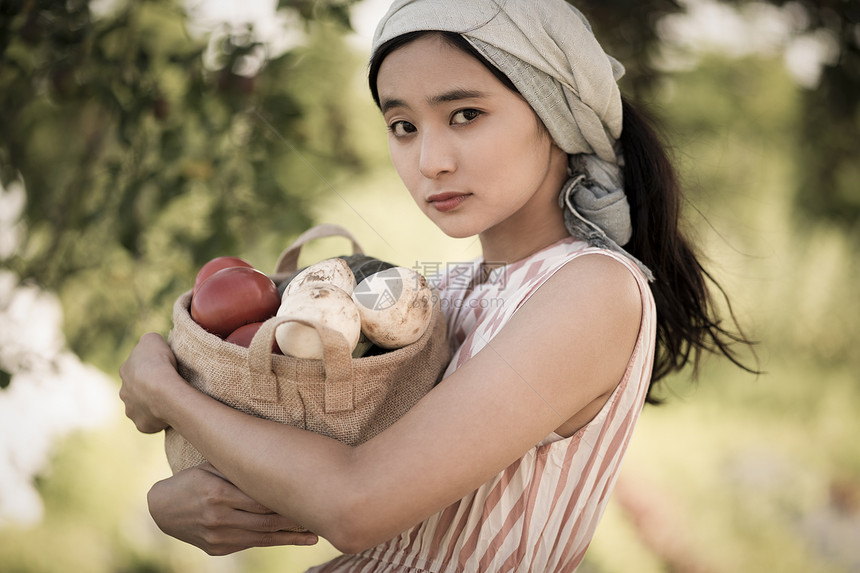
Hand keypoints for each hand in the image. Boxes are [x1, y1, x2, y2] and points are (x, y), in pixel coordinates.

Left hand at [119, 332, 178, 433]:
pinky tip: (168, 414)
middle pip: (136, 390)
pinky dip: (157, 419)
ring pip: (141, 407)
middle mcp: (124, 392)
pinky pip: (150, 422)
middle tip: (165, 387)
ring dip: (151, 405)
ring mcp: (131, 410)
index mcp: (125, 371)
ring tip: (168, 401)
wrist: (163, 390)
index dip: (149, 368)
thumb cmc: (158, 362)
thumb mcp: (152, 339)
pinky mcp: (142, 424)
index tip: (162, 369)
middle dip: (147, 389)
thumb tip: (150, 345)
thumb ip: (148, 342)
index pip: (135, 368)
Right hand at [148, 463, 318, 555]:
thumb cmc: (194, 479)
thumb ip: (240, 470)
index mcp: (218, 493)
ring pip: (262, 537)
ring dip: (290, 537)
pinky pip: (252, 544)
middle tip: (321, 518)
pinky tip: (293, 538)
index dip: (287, 500)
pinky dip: (273, 541)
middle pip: (266, 521)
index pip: (261, 499)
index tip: (310, 496)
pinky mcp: (218, 549)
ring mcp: (218, 537)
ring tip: (314, 535)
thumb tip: (277, 462)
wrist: (163, 509)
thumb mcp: (213, 468)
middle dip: (295, 521)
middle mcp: (218, 517)